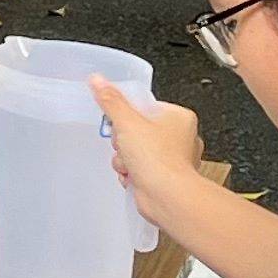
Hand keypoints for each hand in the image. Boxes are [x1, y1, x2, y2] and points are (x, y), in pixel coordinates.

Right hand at [87, 73, 206, 227]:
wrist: (167, 197)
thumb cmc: (159, 160)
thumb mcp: (127, 122)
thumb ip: (111, 101)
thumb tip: (98, 81)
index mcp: (178, 117)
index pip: (144, 107)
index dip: (127, 116)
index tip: (120, 122)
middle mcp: (179, 137)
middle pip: (136, 129)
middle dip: (123, 142)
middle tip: (126, 146)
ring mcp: (172, 158)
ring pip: (134, 151)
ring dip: (124, 159)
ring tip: (131, 165)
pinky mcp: (163, 177)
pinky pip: (138, 169)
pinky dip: (131, 173)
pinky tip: (133, 177)